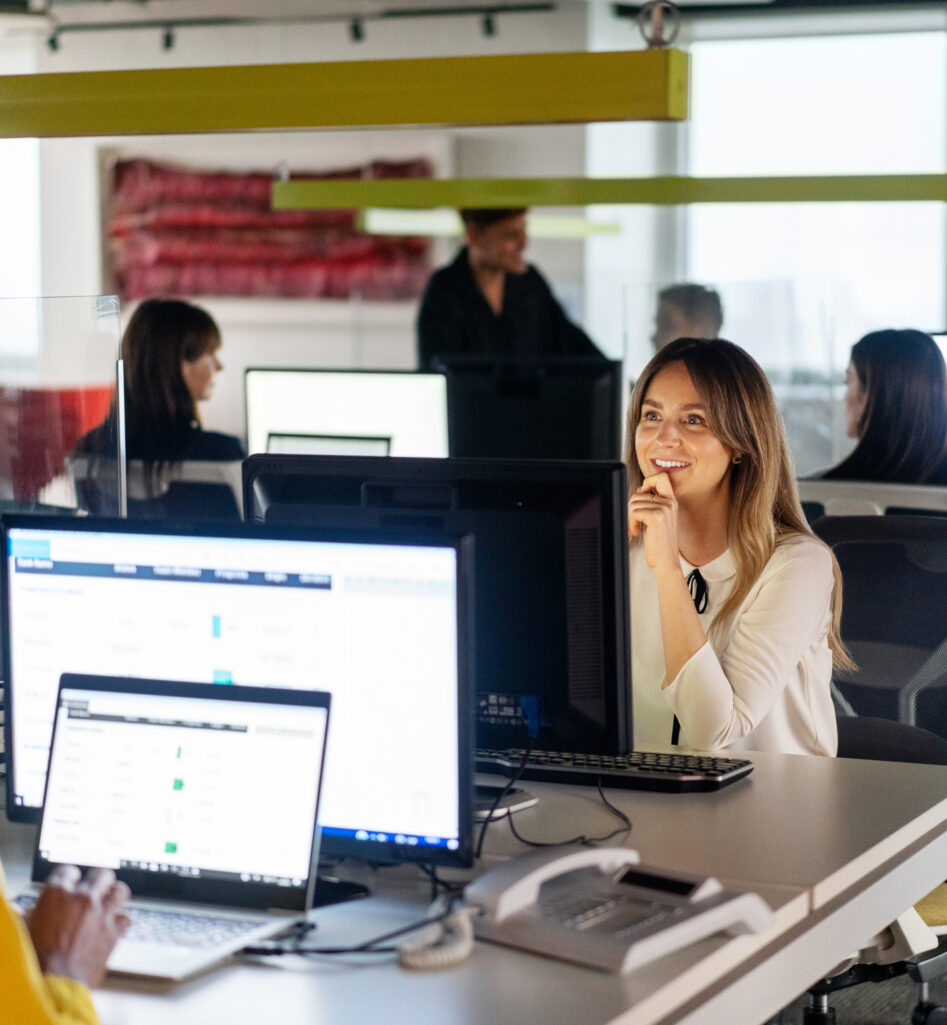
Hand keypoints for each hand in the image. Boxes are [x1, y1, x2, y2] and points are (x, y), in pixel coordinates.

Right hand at [27, 865, 130, 987]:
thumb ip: (28, 914)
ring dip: (115, 895)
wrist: (52, 983)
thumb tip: (19, 910)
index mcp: (57, 894)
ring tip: (112, 899)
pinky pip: (125, 918)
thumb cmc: (34, 959)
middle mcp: (82, 898)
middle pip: (101, 875)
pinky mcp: (113, 931)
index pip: (68, 871)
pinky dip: (121, 921)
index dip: (70, 877)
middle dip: (99, 880)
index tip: (71, 882)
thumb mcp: (24, 930)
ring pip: (119, 890)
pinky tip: (115, 925)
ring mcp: (100, 913)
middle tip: (98, 886)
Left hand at [627, 472, 679, 571]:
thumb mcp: (656, 519)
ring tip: (635, 529)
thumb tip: (640, 489)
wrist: (666, 562)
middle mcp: (670, 502)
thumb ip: (650, 503)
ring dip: (629, 518)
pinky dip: (630, 523)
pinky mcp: (657, 517)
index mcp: (671, 501)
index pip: (660, 476)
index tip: (643, 499)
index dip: (647, 482)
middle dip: (631, 508)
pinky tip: (636, 532)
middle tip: (633, 522)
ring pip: (634, 502)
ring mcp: (664, 509)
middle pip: (638, 492)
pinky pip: (634, 512)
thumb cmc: (659, 543)